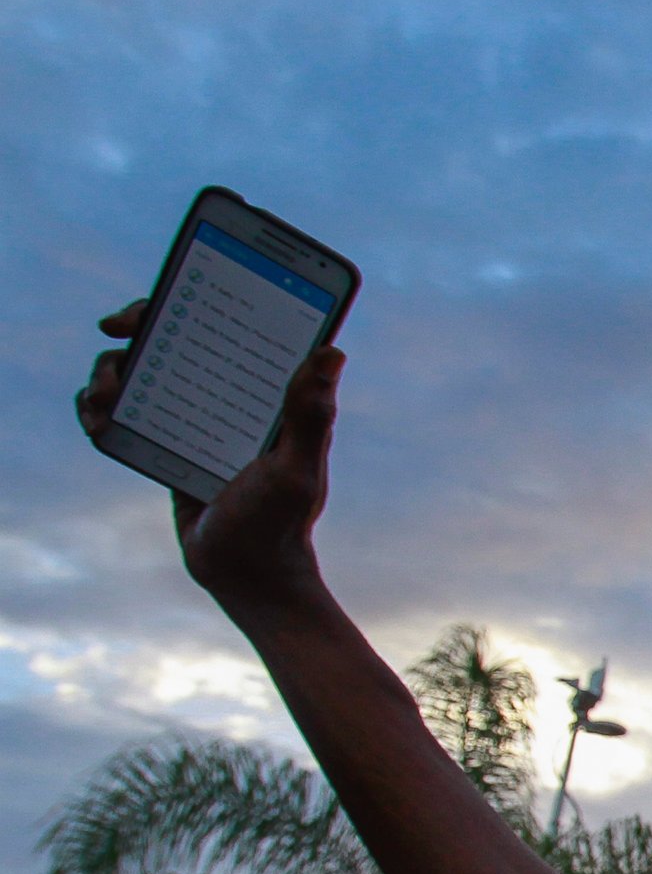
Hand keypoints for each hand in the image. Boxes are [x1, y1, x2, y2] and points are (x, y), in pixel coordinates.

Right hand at [77, 299, 342, 607]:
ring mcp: (195, 419)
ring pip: (141, 372)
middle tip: (114, 332)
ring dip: (109, 370)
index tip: (153, 302)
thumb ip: (310, 415)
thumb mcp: (296, 469)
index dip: (188, 298)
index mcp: (267, 393)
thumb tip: (332, 351)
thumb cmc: (280, 523)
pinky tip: (97, 420)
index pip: (228, 325)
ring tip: (104, 395)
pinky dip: (98, 408)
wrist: (246, 574)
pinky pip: (124, 413)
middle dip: (138, 325)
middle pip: (175, 337)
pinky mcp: (167, 445)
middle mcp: (231, 398)